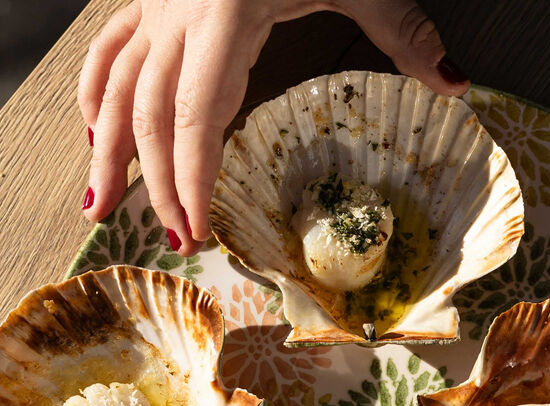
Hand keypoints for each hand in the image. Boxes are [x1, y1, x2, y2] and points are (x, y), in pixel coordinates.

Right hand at [78, 0, 469, 253]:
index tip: (195, 230)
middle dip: (156, 183)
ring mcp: (155, 4)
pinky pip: (107, 48)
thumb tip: (456, 84)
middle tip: (172, 238)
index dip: (189, 179)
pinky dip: (94, 91)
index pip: (194, 115)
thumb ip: (404, 31)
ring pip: (114, 85)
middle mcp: (178, 12)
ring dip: (106, 150)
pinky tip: (93, 132)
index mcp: (223, 13)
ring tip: (98, 206)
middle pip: (150, 114)